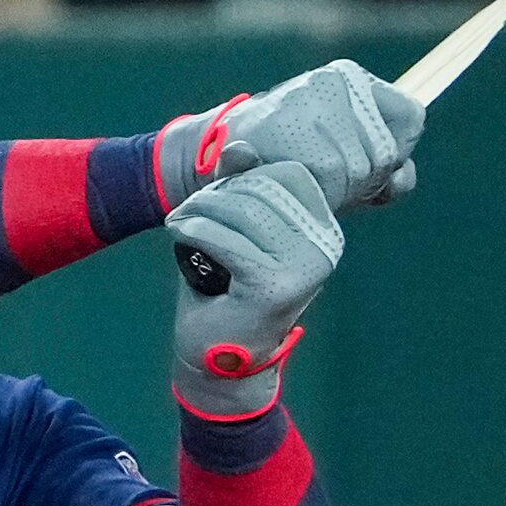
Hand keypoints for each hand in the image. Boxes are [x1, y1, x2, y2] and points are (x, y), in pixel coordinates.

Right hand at [161, 60, 423, 213]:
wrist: (224, 159)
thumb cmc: (296, 166)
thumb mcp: (353, 171)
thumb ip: (392, 177)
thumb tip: (398, 178)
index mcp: (354, 80)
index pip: (410, 118)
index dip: (396, 155)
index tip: (369, 171)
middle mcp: (335, 81)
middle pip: (386, 151)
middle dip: (364, 181)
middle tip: (326, 182)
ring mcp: (309, 97)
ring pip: (357, 167)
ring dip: (337, 190)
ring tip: (304, 181)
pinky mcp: (285, 121)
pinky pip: (327, 175)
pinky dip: (313, 190)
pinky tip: (291, 182)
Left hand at [168, 161, 341, 417]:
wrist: (220, 359)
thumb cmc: (229, 289)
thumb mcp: (238, 229)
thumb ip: (242, 186)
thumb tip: (239, 146)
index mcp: (325, 230)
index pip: (289, 173)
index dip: (248, 173)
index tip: (220, 195)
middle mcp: (324, 247)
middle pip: (262, 188)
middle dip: (216, 192)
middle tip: (190, 210)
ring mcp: (303, 267)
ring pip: (241, 210)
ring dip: (200, 209)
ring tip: (181, 222)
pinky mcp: (273, 285)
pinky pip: (224, 238)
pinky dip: (194, 231)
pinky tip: (180, 234)